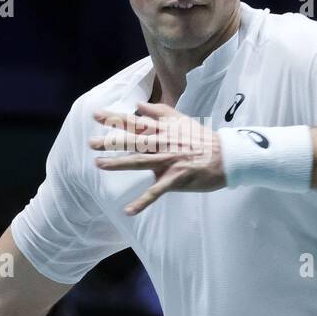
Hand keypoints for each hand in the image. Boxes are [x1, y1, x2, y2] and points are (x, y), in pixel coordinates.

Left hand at [89, 102, 226, 214]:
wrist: (225, 156)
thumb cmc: (201, 139)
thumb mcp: (181, 120)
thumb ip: (159, 112)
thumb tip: (139, 105)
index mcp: (163, 130)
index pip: (135, 122)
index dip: (115, 118)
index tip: (96, 114)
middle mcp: (163, 143)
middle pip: (133, 141)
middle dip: (111, 141)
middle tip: (91, 143)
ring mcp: (169, 161)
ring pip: (140, 162)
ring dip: (119, 164)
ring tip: (99, 164)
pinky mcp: (176, 178)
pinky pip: (156, 192)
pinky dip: (142, 201)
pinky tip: (128, 210)